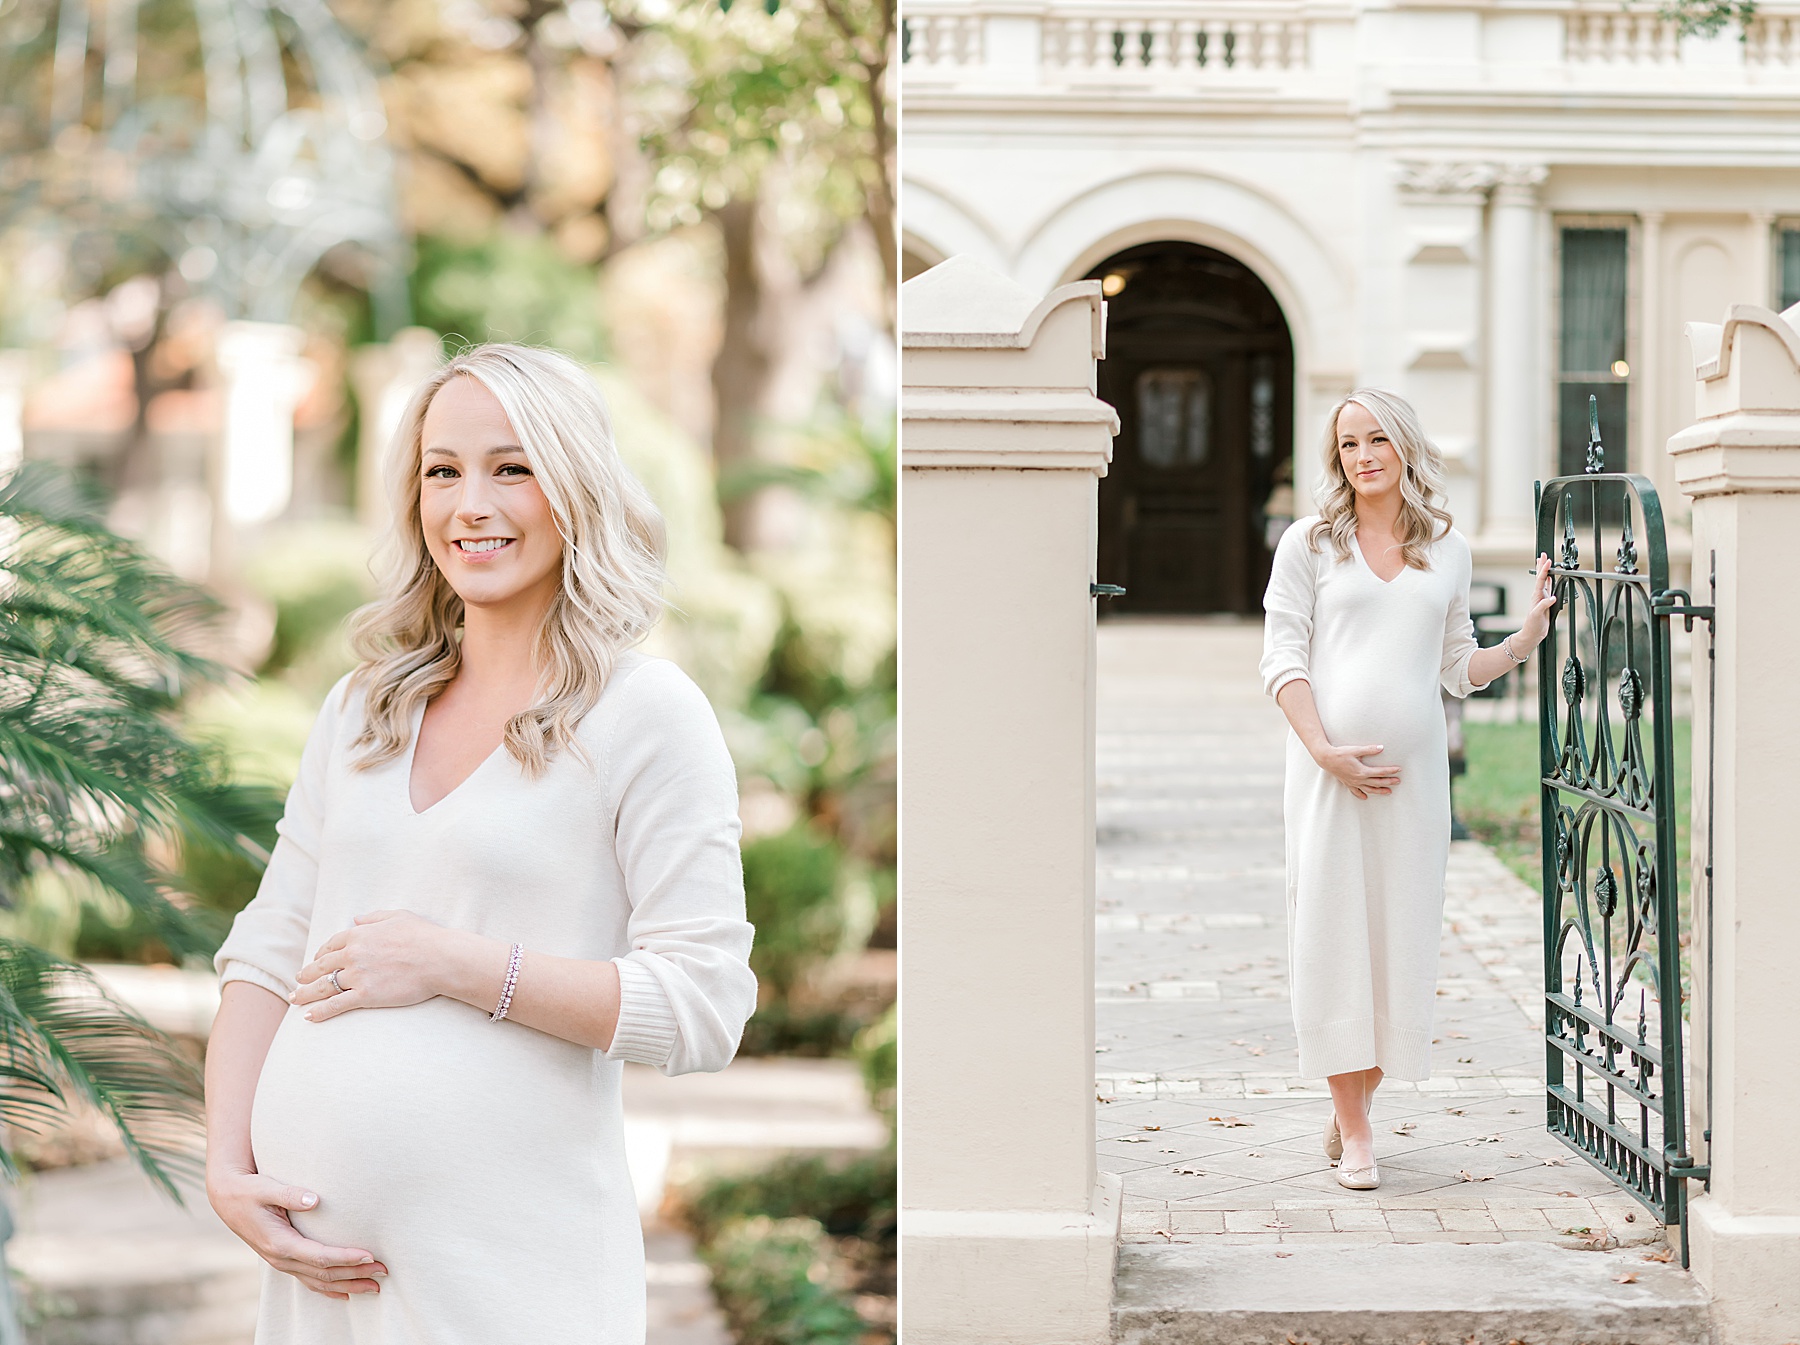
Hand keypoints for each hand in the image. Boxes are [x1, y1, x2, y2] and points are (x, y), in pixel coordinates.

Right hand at [207, 1166, 385, 1297]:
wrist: (227, 1199)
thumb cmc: (249, 1191)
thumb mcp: (266, 1188)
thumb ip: (289, 1193)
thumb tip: (314, 1199)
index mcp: (280, 1242)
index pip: (319, 1256)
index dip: (346, 1258)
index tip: (370, 1256)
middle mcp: (281, 1258)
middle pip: (324, 1274)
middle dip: (355, 1274)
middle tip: (383, 1272)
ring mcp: (282, 1262)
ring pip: (318, 1282)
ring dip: (347, 1285)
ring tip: (374, 1287)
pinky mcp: (284, 1260)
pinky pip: (308, 1281)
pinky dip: (328, 1289)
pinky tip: (346, 1293)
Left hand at [292, 910, 451, 1022]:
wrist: (439, 958)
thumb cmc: (424, 936)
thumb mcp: (398, 916)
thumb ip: (374, 917)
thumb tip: (356, 919)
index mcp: (359, 934)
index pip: (331, 945)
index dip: (320, 954)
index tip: (316, 961)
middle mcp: (353, 954)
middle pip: (321, 966)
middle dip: (306, 975)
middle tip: (298, 981)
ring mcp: (357, 976)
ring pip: (323, 987)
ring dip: (305, 994)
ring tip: (295, 999)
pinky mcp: (365, 995)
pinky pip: (335, 1005)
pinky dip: (320, 1012)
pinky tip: (309, 1017)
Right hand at [1313, 742, 1400, 799]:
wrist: (1326, 759)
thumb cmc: (1340, 753)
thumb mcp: (1355, 750)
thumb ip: (1369, 749)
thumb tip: (1381, 747)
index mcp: (1362, 771)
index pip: (1380, 772)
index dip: (1390, 771)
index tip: (1399, 770)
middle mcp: (1359, 779)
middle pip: (1377, 782)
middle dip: (1389, 782)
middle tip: (1398, 781)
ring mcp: (1353, 782)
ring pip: (1369, 789)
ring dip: (1379, 791)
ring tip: (1388, 791)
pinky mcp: (1347, 783)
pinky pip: (1356, 792)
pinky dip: (1361, 795)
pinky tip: (1365, 797)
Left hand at [1512, 553, 1556, 650]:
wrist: (1532, 633)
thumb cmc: (1532, 625)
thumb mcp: (1537, 615)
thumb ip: (1544, 606)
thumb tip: (1552, 598)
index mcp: (1536, 596)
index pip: (1540, 580)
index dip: (1544, 570)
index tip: (1547, 560)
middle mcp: (1538, 595)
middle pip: (1540, 577)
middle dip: (1542, 565)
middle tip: (1543, 554)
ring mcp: (1542, 598)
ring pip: (1544, 581)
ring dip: (1545, 571)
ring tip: (1546, 562)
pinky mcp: (1546, 602)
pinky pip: (1549, 589)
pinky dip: (1550, 582)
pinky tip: (1551, 578)